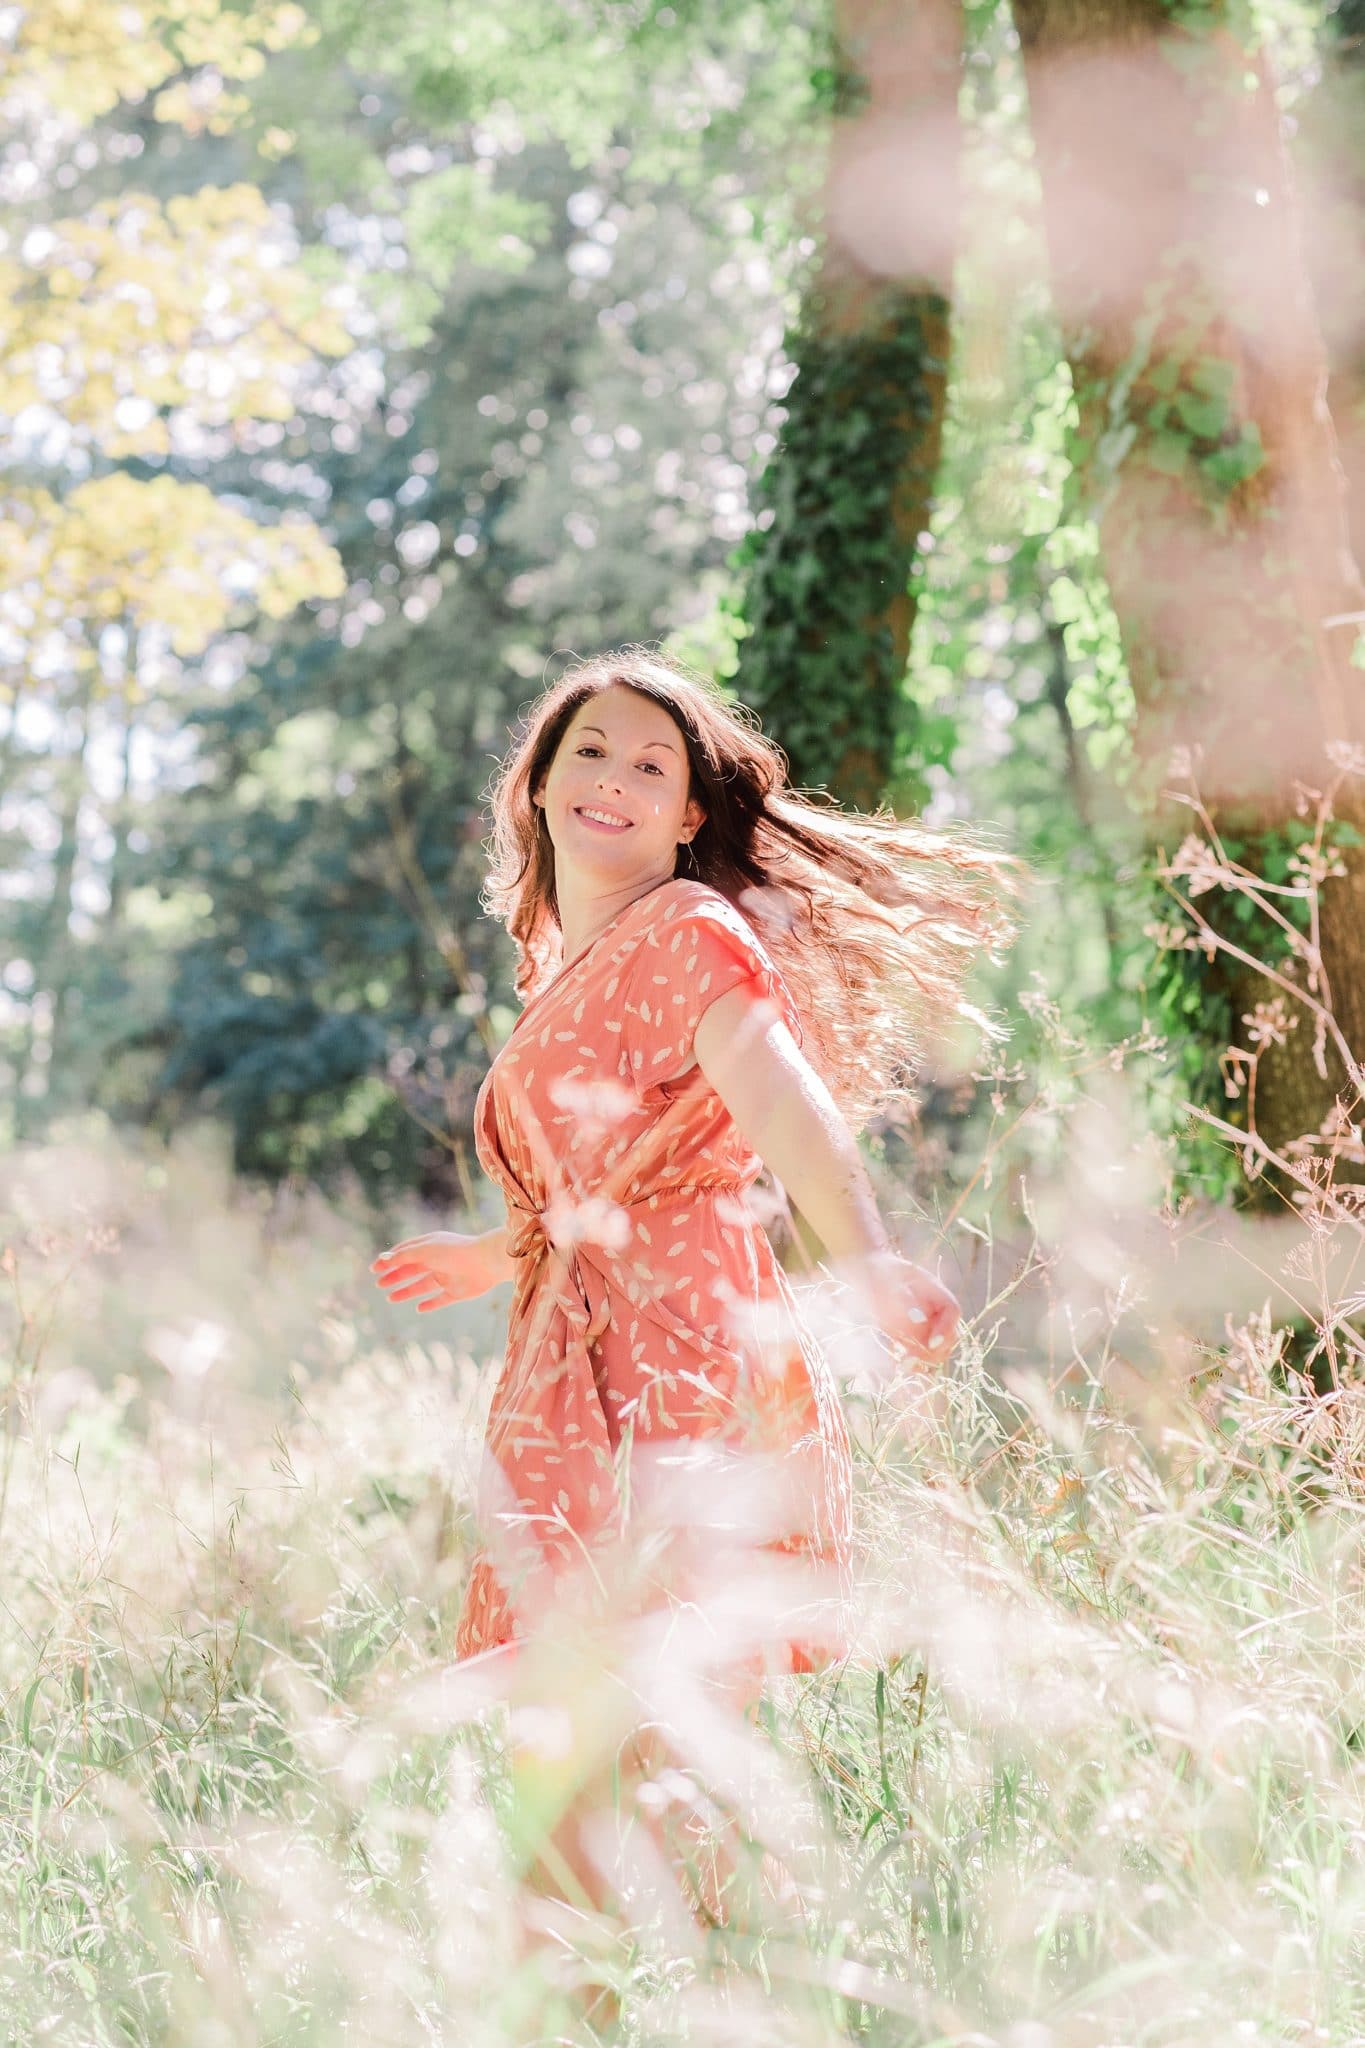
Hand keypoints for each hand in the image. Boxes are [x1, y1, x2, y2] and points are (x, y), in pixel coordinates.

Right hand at [370, 1230, 501, 1313]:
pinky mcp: (457, 1292)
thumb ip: (403, 1256)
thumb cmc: (453, 1251)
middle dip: (395, 1276)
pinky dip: (430, 1304)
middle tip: (379, 1284)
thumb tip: (382, 1258)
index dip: (389, 1260)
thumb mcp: (424, 1251)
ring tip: (390, 1298)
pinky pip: (440, 1299)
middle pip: (412, 1270)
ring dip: (406, 1291)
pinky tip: (418, 1308)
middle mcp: (438, 1261)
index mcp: (430, 1246)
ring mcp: (447, 1277)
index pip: (406, 1252)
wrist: (485, 1262)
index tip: (374, 1269)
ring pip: (422, 1285)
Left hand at [841, 1248, 961, 1364]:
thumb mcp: (890, 1281)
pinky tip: (897, 1362)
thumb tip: (918, 1321)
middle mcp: (936, 1313)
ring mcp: (926, 1327)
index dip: (945, 1329)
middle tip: (912, 1356)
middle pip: (949, 1337)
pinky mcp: (911, 1338)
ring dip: (923, 1360)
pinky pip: (918, 1356)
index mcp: (937, 1292)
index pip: (952, 1312)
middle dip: (934, 1350)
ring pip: (936, 1352)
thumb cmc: (881, 1271)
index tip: (931, 1342)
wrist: (868, 1274)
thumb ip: (905, 1300)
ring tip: (903, 1362)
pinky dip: (911, 1362)